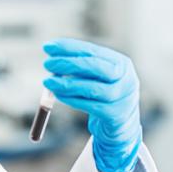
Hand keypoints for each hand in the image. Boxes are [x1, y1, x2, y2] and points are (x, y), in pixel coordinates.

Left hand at [42, 38, 142, 171]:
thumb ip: (79, 68)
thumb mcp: (97, 78)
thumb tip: (53, 59)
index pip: (92, 51)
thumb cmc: (104, 96)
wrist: (122, 125)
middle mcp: (125, 78)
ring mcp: (122, 97)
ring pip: (91, 88)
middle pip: (94, 66)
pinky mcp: (114, 115)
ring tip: (48, 82)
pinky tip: (58, 95)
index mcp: (121, 63)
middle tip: (47, 63)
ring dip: (66, 84)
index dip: (69, 48)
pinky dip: (71, 99)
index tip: (48, 47)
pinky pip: (89, 106)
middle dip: (68, 63)